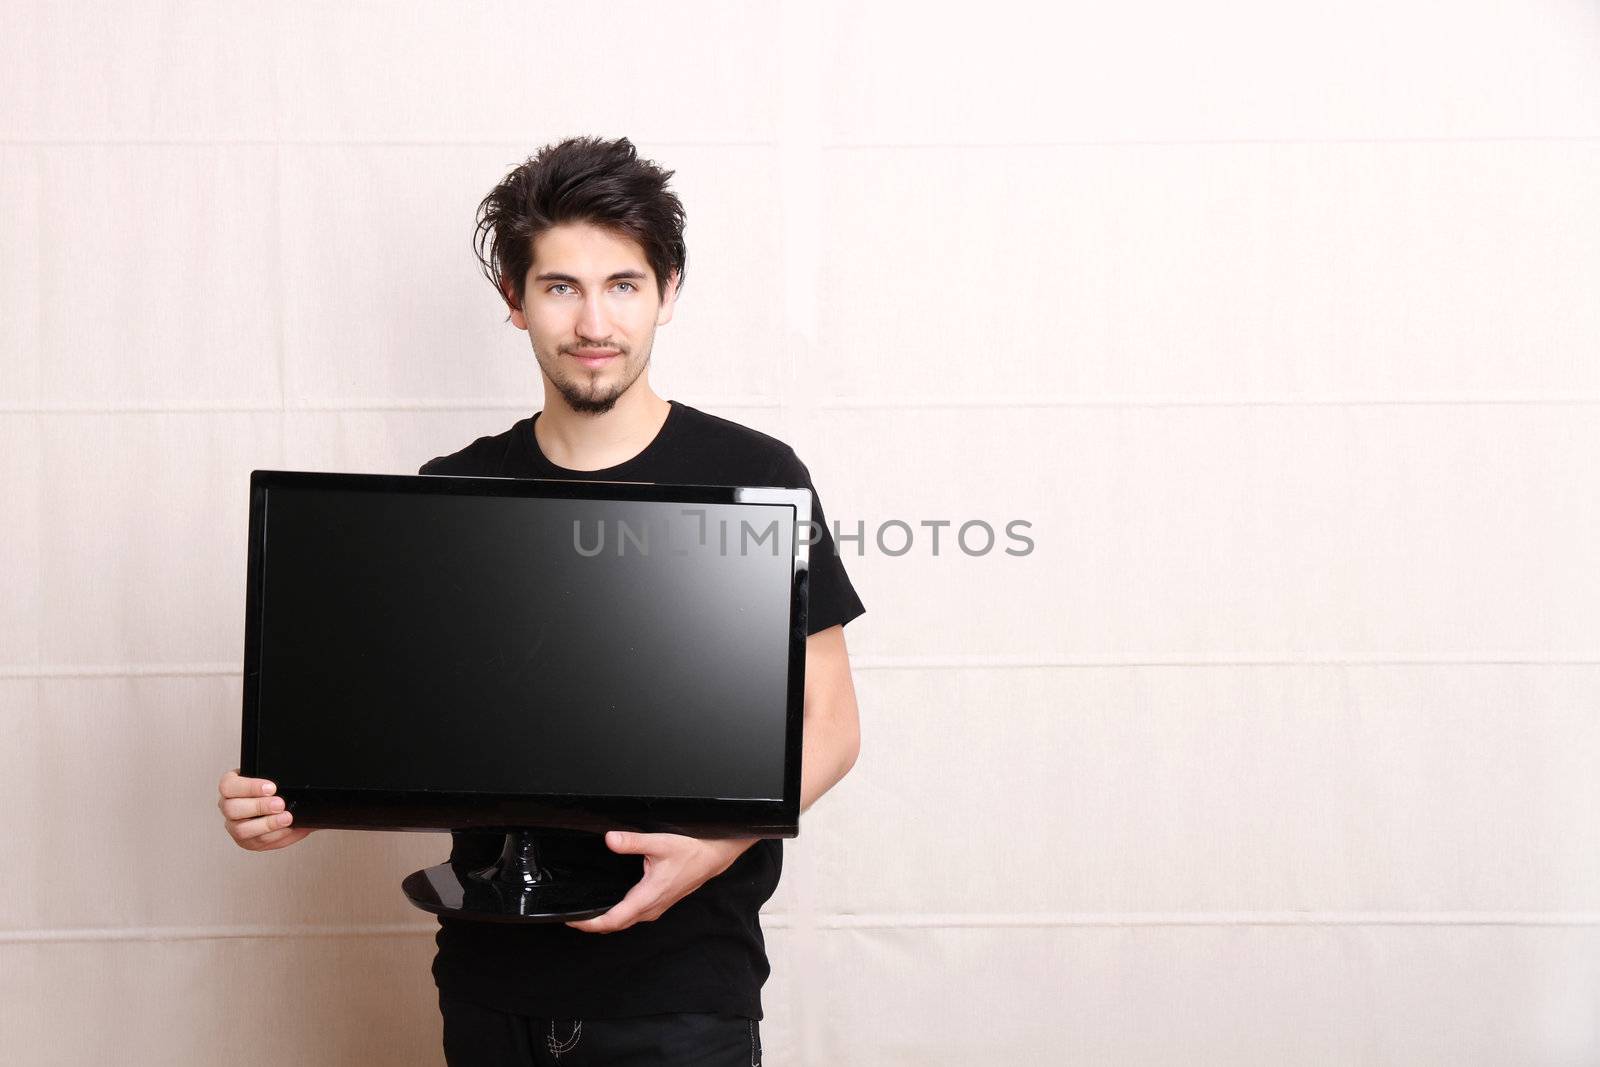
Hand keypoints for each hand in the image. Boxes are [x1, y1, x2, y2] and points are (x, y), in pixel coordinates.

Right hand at [217, 769, 314, 850]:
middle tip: (280, 804)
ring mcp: (234, 826)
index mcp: (230, 787)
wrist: (282, 806)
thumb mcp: (273, 781)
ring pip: (241, 830)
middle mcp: (228, 807)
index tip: (271, 788)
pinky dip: (275, 835)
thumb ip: (279, 780)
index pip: (228, 786)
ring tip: (286, 818)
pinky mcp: (246, 841)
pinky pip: (256, 842)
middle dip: (259, 806)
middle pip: (232, 809)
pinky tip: (287, 829)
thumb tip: (296, 785)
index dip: (249, 787)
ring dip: (267, 824)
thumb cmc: (272, 791)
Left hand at [566, 831, 755, 933]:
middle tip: (571, 918)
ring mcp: (655, 908)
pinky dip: (617, 916)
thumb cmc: (692, 852)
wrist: (713, 857)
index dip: (590, 923)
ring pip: (625, 922)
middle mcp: (651, 907)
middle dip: (592, 925)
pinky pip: (633, 916)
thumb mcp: (660, 843)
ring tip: (585, 915)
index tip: (572, 921)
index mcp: (648, 896)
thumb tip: (610, 839)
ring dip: (605, 921)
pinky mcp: (658, 903)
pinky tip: (610, 906)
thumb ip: (632, 842)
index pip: (613, 919)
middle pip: (616, 925)